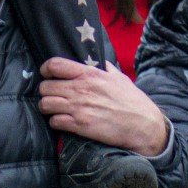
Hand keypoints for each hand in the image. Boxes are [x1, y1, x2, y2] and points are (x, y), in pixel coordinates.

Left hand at [38, 58, 168, 156]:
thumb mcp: (119, 78)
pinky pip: (54, 122)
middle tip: (52, 94)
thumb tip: (98, 61)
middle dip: (45, 91)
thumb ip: (105, 68)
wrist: (143, 125)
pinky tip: (62, 121)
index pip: (55, 65)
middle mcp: (80, 89)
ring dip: (47, 107)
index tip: (47, 74)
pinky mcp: (80, 126)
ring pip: (45, 104)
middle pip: (45, 86)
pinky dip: (55, 122)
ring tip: (54, 108)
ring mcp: (79, 108)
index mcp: (89, 74)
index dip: (46, 69)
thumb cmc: (133, 100)